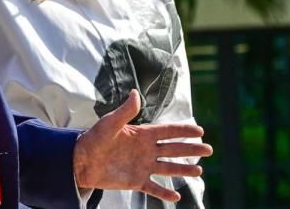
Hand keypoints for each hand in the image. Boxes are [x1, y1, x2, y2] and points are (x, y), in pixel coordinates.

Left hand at [73, 89, 212, 201]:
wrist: (81, 160)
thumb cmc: (94, 138)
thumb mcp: (110, 123)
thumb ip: (125, 111)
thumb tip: (136, 93)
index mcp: (142, 134)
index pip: (168, 131)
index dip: (183, 130)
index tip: (200, 130)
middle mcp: (146, 150)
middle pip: (173, 149)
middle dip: (191, 150)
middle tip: (209, 150)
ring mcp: (142, 166)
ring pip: (168, 168)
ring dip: (183, 170)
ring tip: (200, 171)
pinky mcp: (136, 181)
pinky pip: (154, 188)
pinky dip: (165, 193)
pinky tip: (177, 196)